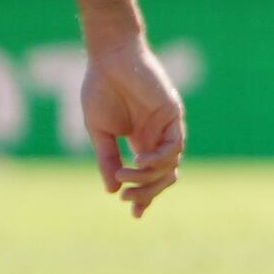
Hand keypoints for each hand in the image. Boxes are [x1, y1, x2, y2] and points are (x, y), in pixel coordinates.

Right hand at [81, 37, 185, 217]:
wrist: (108, 58)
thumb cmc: (100, 89)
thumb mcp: (100, 131)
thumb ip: (107, 158)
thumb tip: (112, 189)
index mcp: (141, 141)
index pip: (151, 176)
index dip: (146, 196)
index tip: (135, 214)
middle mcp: (158, 136)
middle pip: (165, 175)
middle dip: (148, 192)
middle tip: (128, 200)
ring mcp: (167, 126)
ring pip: (170, 164)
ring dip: (147, 175)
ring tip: (124, 173)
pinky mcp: (173, 114)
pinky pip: (174, 145)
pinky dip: (158, 159)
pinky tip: (138, 162)